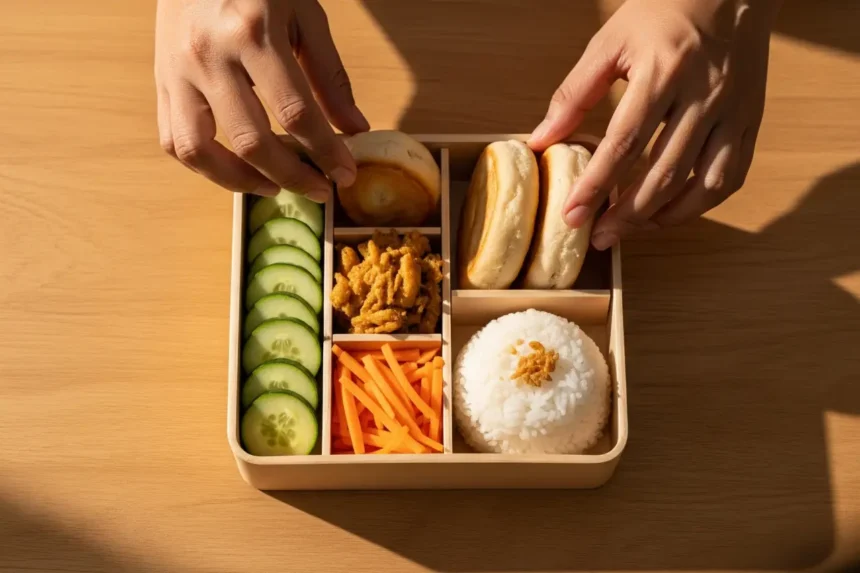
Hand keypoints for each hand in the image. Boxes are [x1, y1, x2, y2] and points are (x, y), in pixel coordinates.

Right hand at [155, 0, 368, 200]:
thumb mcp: (305, 14)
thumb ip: (330, 75)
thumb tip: (354, 129)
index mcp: (253, 32)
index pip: (295, 113)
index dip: (325, 152)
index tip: (346, 174)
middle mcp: (209, 56)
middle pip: (251, 142)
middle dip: (292, 176)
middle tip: (319, 189)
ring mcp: (176, 71)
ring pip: (200, 151)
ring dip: (241, 183)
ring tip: (274, 187)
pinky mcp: (160, 81)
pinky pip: (172, 140)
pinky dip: (204, 167)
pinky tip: (235, 170)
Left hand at [528, 0, 781, 249]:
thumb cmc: (663, 11)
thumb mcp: (609, 42)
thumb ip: (573, 94)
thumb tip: (542, 140)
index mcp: (662, 73)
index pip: (624, 144)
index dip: (596, 185)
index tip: (572, 215)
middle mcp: (703, 96)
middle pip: (663, 173)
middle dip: (627, 214)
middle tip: (599, 237)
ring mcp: (732, 112)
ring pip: (701, 183)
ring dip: (664, 216)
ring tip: (632, 229)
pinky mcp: (750, 121)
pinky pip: (730, 176)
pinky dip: (701, 204)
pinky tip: (672, 212)